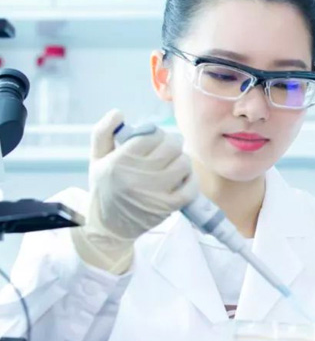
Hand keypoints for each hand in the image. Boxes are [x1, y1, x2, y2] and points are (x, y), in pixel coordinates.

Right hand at [71, 109, 196, 272]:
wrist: (109, 227)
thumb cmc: (105, 188)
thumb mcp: (97, 158)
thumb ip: (103, 132)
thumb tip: (118, 112)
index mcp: (119, 161)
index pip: (150, 134)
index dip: (156, 134)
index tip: (153, 140)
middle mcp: (137, 176)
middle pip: (171, 146)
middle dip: (171, 145)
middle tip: (167, 150)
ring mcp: (155, 192)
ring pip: (183, 163)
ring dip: (181, 161)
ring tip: (173, 164)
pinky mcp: (168, 206)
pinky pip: (191, 186)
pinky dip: (190, 180)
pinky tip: (182, 179)